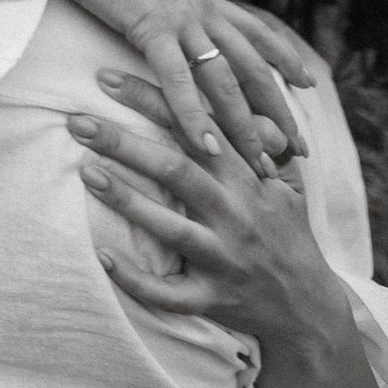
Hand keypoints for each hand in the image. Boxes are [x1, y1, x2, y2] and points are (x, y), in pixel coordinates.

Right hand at [20, 0, 312, 165]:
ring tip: (260, 163)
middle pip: (253, 67)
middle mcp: (202, 11)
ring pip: (224, 81)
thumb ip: (166, 4)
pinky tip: (207, 146)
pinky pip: (179, 81)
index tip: (309, 84)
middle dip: (279, 111)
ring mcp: (180, 20)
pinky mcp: (152, 29)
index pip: (257, 33)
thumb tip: (169, 17)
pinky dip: (194, 116)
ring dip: (245, 126)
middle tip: (299, 149)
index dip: (285, 58)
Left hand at [67, 72, 350, 351]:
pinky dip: (136, 279)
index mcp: (247, 180)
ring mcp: (224, 258)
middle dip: (125, 143)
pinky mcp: (215, 298)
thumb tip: (246, 99)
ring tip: (85, 173)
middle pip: (177, 170)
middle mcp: (235, 214)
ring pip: (172, 227)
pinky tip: (103, 258)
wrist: (311, 310)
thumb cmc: (288, 237)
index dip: (153, 100)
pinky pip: (171, 294)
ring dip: (127, 200)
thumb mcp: (286, 187)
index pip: (195, 129)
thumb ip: (265, 143)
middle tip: (77, 120)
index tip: (106, 77)